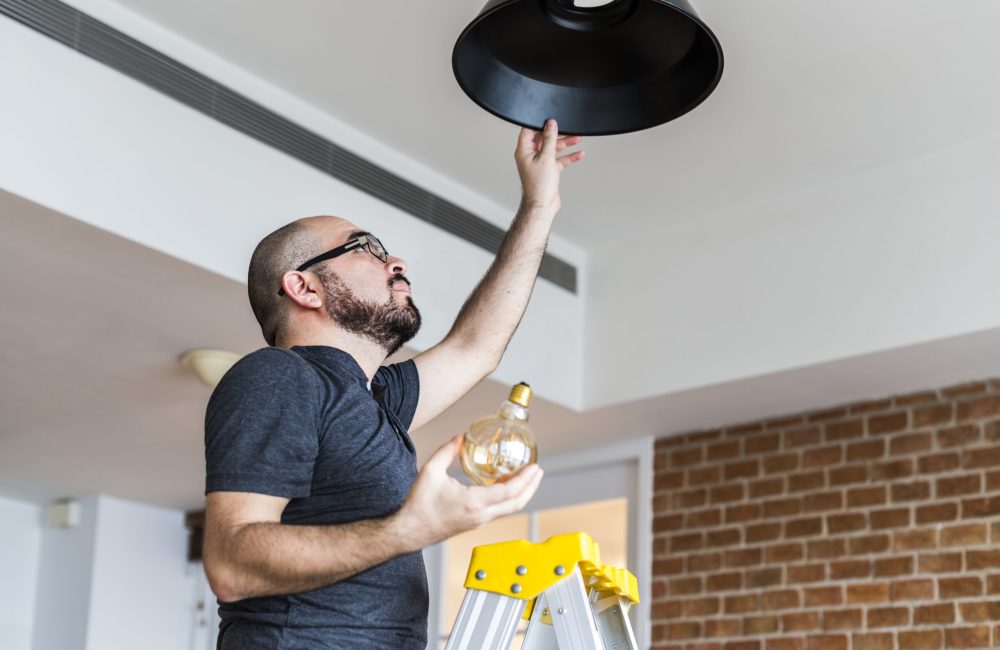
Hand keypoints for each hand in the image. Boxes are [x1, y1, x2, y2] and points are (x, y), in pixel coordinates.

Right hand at [395, 436, 543, 548]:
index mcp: (473, 503)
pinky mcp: (475, 524)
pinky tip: (505, 485)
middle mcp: (480, 515)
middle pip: (516, 504)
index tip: (535, 468)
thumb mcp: (431, 471)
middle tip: (538, 472)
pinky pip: (498, 510)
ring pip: (509, 509)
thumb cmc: (419, 505)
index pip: (508, 492)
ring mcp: (479, 522)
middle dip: (531, 487)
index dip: (525, 479)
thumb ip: (447, 452)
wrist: (409, 531)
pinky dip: (508, 498)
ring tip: (526, 477)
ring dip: (521, 493)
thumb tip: (460, 438)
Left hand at [515, 119, 584, 212]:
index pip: (529, 130)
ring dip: (565, 144)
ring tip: (577, 138)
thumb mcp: (546, 157)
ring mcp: (539, 162)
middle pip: (544, 138)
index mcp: (524, 150)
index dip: (539, 123)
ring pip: (553, 148)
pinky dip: (568, 156)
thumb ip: (549, 139)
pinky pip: (559, 159)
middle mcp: (530, 155)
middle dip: (557, 134)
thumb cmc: (539, 185)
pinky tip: (578, 153)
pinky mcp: (548, 170)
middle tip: (568, 129)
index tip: (550, 119)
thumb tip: (551, 124)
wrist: (542, 205)